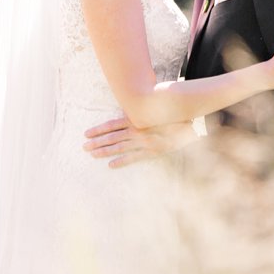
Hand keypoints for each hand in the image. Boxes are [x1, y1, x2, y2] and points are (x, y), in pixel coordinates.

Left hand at [83, 116, 199, 168]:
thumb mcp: (151, 108)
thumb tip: (124, 110)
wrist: (189, 121)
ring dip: (105, 151)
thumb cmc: (168, 112)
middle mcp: (137, 131)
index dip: (98, 130)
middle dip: (97, 142)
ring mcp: (144, 142)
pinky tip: (111, 165)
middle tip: (84, 147)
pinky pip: (134, 158)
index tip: (86, 134)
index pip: (111, 125)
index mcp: (135, 119)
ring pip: (120, 147)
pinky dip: (122, 161)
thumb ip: (137, 111)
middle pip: (112, 137)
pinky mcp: (152, 151)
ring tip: (92, 154)